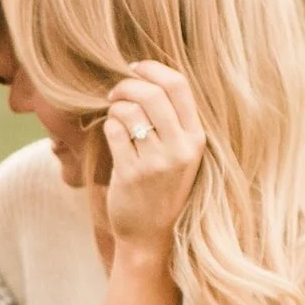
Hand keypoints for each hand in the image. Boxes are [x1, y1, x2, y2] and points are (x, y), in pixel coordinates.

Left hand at [100, 61, 207, 253]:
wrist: (151, 236)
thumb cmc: (162, 188)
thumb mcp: (180, 155)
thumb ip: (171, 120)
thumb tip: (143, 77)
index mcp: (196, 138)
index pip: (178, 85)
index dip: (151, 69)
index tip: (134, 68)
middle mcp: (181, 148)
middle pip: (152, 93)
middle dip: (127, 85)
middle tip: (115, 92)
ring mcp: (157, 163)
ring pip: (129, 111)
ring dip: (115, 108)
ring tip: (115, 118)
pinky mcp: (132, 174)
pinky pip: (114, 131)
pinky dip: (108, 126)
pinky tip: (112, 136)